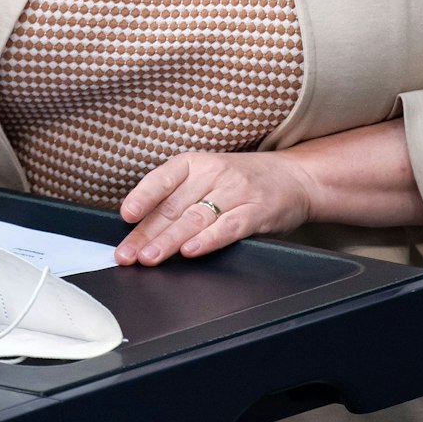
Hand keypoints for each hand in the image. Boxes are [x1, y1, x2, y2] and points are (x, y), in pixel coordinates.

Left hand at [114, 150, 315, 265]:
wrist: (296, 177)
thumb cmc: (243, 180)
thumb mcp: (208, 177)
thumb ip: (179, 198)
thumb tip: (142, 227)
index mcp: (195, 163)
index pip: (162, 179)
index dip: (142, 197)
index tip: (126, 216)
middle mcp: (214, 174)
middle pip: (173, 207)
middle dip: (146, 234)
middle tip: (127, 254)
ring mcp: (236, 192)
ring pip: (195, 219)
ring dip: (169, 241)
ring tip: (149, 258)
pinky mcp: (256, 212)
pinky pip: (228, 227)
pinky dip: (207, 240)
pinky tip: (190, 251)